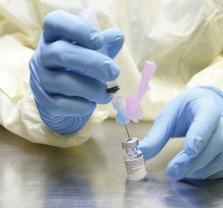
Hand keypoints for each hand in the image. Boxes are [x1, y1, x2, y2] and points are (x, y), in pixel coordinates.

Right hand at [29, 10, 123, 134]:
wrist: (64, 102)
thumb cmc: (79, 72)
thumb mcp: (91, 56)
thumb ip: (103, 46)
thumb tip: (118, 36)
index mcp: (54, 38)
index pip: (55, 22)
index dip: (77, 29)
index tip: (98, 41)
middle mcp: (42, 56)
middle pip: (60, 53)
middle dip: (91, 62)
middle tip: (113, 72)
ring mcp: (40, 80)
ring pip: (63, 82)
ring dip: (91, 89)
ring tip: (106, 95)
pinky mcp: (44, 102)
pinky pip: (62, 104)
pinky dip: (81, 106)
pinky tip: (92, 104)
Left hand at [138, 87, 222, 179]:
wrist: (207, 104)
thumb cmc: (186, 109)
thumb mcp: (169, 116)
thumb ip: (156, 135)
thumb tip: (139, 153)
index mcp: (207, 106)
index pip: (209, 118)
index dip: (200, 135)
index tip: (188, 151)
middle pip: (217, 142)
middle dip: (194, 161)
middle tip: (173, 172)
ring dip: (201, 169)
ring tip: (180, 173)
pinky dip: (209, 173)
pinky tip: (193, 173)